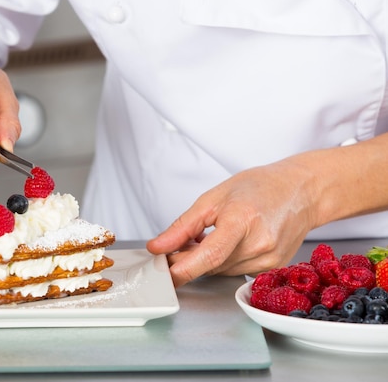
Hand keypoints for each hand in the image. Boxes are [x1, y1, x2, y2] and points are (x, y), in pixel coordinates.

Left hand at [146, 159, 318, 286]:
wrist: (302, 191)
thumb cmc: (260, 187)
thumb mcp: (213, 198)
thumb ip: (183, 226)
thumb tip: (158, 247)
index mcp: (242, 221)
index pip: (208, 255)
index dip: (182, 269)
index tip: (163, 273)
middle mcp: (259, 245)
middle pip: (210, 265)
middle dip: (188, 259)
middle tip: (177, 245)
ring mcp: (269, 261)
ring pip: (220, 272)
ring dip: (207, 260)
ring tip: (212, 234)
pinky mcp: (272, 269)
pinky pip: (235, 272)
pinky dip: (224, 262)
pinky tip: (230, 243)